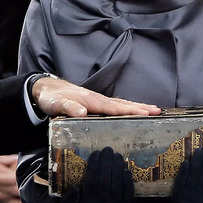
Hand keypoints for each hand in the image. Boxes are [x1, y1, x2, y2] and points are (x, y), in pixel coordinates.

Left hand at [31, 75, 160, 116]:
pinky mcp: (94, 102)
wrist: (44, 89)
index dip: (129, 111)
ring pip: (120, 103)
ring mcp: (96, 100)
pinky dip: (126, 106)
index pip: (113, 107)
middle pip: (122, 103)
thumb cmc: (51, 98)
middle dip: (140, 107)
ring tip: (153, 109)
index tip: (145, 113)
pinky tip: (132, 110)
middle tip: (158, 111)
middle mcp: (96, 99)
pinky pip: (114, 104)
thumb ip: (68, 108)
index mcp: (90, 100)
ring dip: (136, 106)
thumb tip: (82, 112)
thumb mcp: (56, 104)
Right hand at [60, 147, 133, 202]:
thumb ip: (70, 198)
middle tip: (108, 149)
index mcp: (89, 202)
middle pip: (106, 178)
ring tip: (117, 156)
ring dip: (118, 168)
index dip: (94, 164)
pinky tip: (126, 171)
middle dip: (107, 162)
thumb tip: (76, 188)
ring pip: (118, 183)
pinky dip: (128, 182)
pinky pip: (128, 194)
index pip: (92, 178)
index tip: (95, 152)